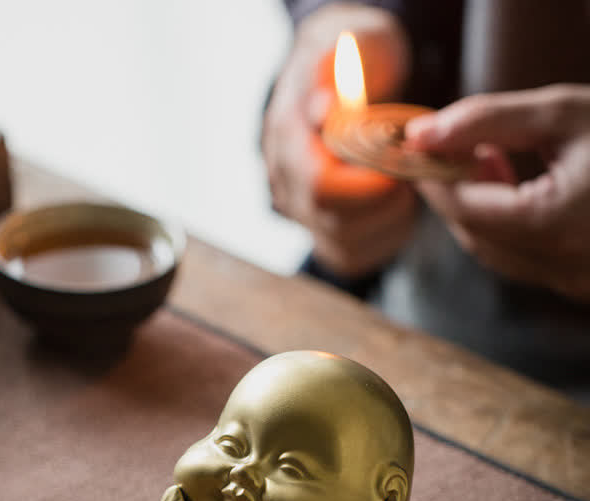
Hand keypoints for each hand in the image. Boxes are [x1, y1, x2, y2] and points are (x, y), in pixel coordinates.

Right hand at [262, 3, 416, 276]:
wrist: (341, 82)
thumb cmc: (352, 60)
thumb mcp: (350, 44)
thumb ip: (335, 69)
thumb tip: (323, 110)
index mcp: (287, 139)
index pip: (321, 187)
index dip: (368, 188)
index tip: (402, 167)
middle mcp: (286, 184)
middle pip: (335, 224)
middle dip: (387, 205)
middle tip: (413, 176)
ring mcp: (302, 214)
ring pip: (345, 247)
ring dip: (390, 223)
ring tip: (406, 187)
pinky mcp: (323, 233)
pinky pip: (353, 258)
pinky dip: (385, 238)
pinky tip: (398, 208)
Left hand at [406, 84, 589, 301]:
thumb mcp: (568, 115)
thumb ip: (489, 121)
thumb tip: (419, 134)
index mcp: (553, 226)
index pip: (462, 208)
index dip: (431, 178)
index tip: (413, 149)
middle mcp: (560, 267)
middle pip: (473, 235)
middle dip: (452, 193)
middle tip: (446, 151)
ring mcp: (573, 283)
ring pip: (495, 252)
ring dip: (478, 210)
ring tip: (486, 158)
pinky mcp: (581, 285)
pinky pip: (524, 260)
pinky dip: (507, 226)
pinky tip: (518, 184)